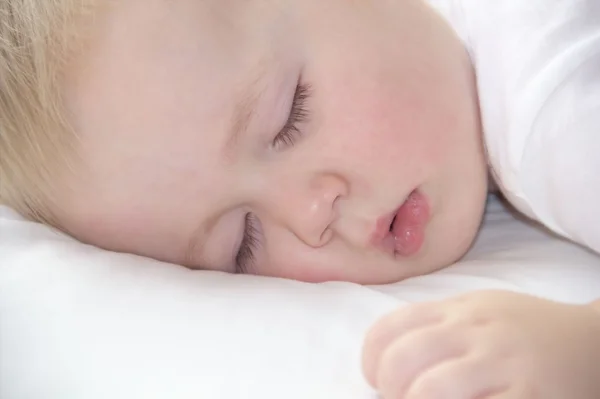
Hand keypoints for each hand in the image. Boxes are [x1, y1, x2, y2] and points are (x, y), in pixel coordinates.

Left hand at [362, 290, 599, 398]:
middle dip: (389, 390)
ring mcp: (503, 364)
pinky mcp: (529, 395)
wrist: (592, 342)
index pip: (390, 328)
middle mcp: (476, 332)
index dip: (370, 360)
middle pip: (403, 359)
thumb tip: (385, 362)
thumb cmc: (525, 330)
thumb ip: (435, 326)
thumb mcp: (478, 311)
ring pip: (432, 389)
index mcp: (458, 310)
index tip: (376, 380)